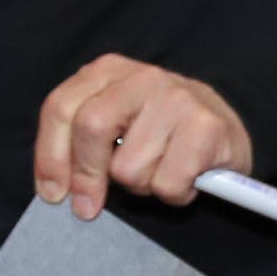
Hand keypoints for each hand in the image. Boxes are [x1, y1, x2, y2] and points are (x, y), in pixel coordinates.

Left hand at [35, 55, 252, 221]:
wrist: (226, 127)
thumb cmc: (160, 131)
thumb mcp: (115, 120)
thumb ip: (81, 141)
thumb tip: (54, 188)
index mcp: (108, 70)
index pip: (61, 108)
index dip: (50, 156)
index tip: (52, 192)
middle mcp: (142, 77)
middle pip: (90, 128)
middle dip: (86, 175)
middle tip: (90, 205)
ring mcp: (177, 98)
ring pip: (129, 168)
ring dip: (141, 186)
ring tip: (159, 170)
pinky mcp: (206, 127)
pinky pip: (168, 184)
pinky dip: (174, 193)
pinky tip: (185, 176)